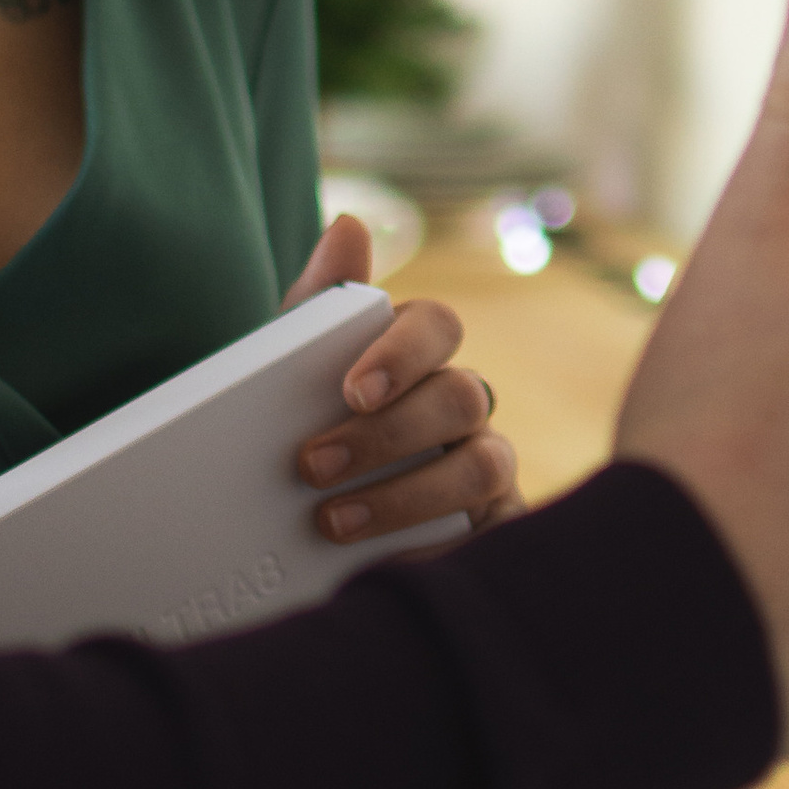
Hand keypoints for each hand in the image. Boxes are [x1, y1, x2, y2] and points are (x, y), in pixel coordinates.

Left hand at [281, 215, 521, 547]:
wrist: (291, 541)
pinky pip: (497, 532)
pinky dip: (445, 547)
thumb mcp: (295, 378)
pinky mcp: (492, 530)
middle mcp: (463, 404)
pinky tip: (392, 565)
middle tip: (313, 466)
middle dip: (388, 433)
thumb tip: (349, 222)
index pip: (438, 324)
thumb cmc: (308, 436)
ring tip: (333, 522)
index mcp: (418, 357)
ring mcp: (484, 467)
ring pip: (484, 464)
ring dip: (409, 493)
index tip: (351, 389)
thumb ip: (318, 305)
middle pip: (462, 395)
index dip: (403, 351)